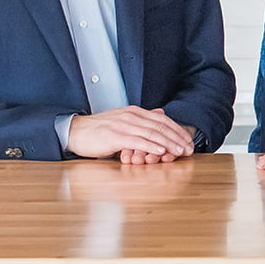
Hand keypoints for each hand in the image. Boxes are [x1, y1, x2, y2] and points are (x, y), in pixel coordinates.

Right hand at [67, 107, 194, 160]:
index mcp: (135, 112)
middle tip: (189, 148)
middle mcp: (131, 116)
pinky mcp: (114, 136)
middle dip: (177, 138)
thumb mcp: (124, 121)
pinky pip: (137, 141)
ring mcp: (123, 125)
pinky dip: (151, 146)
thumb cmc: (99, 130)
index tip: (188, 141)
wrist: (75, 132)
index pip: (162, 120)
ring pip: (152, 134)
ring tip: (180, 151)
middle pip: (161, 126)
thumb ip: (142, 119)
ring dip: (169, 143)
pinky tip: (160, 151)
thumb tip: (160, 114)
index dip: (177, 130)